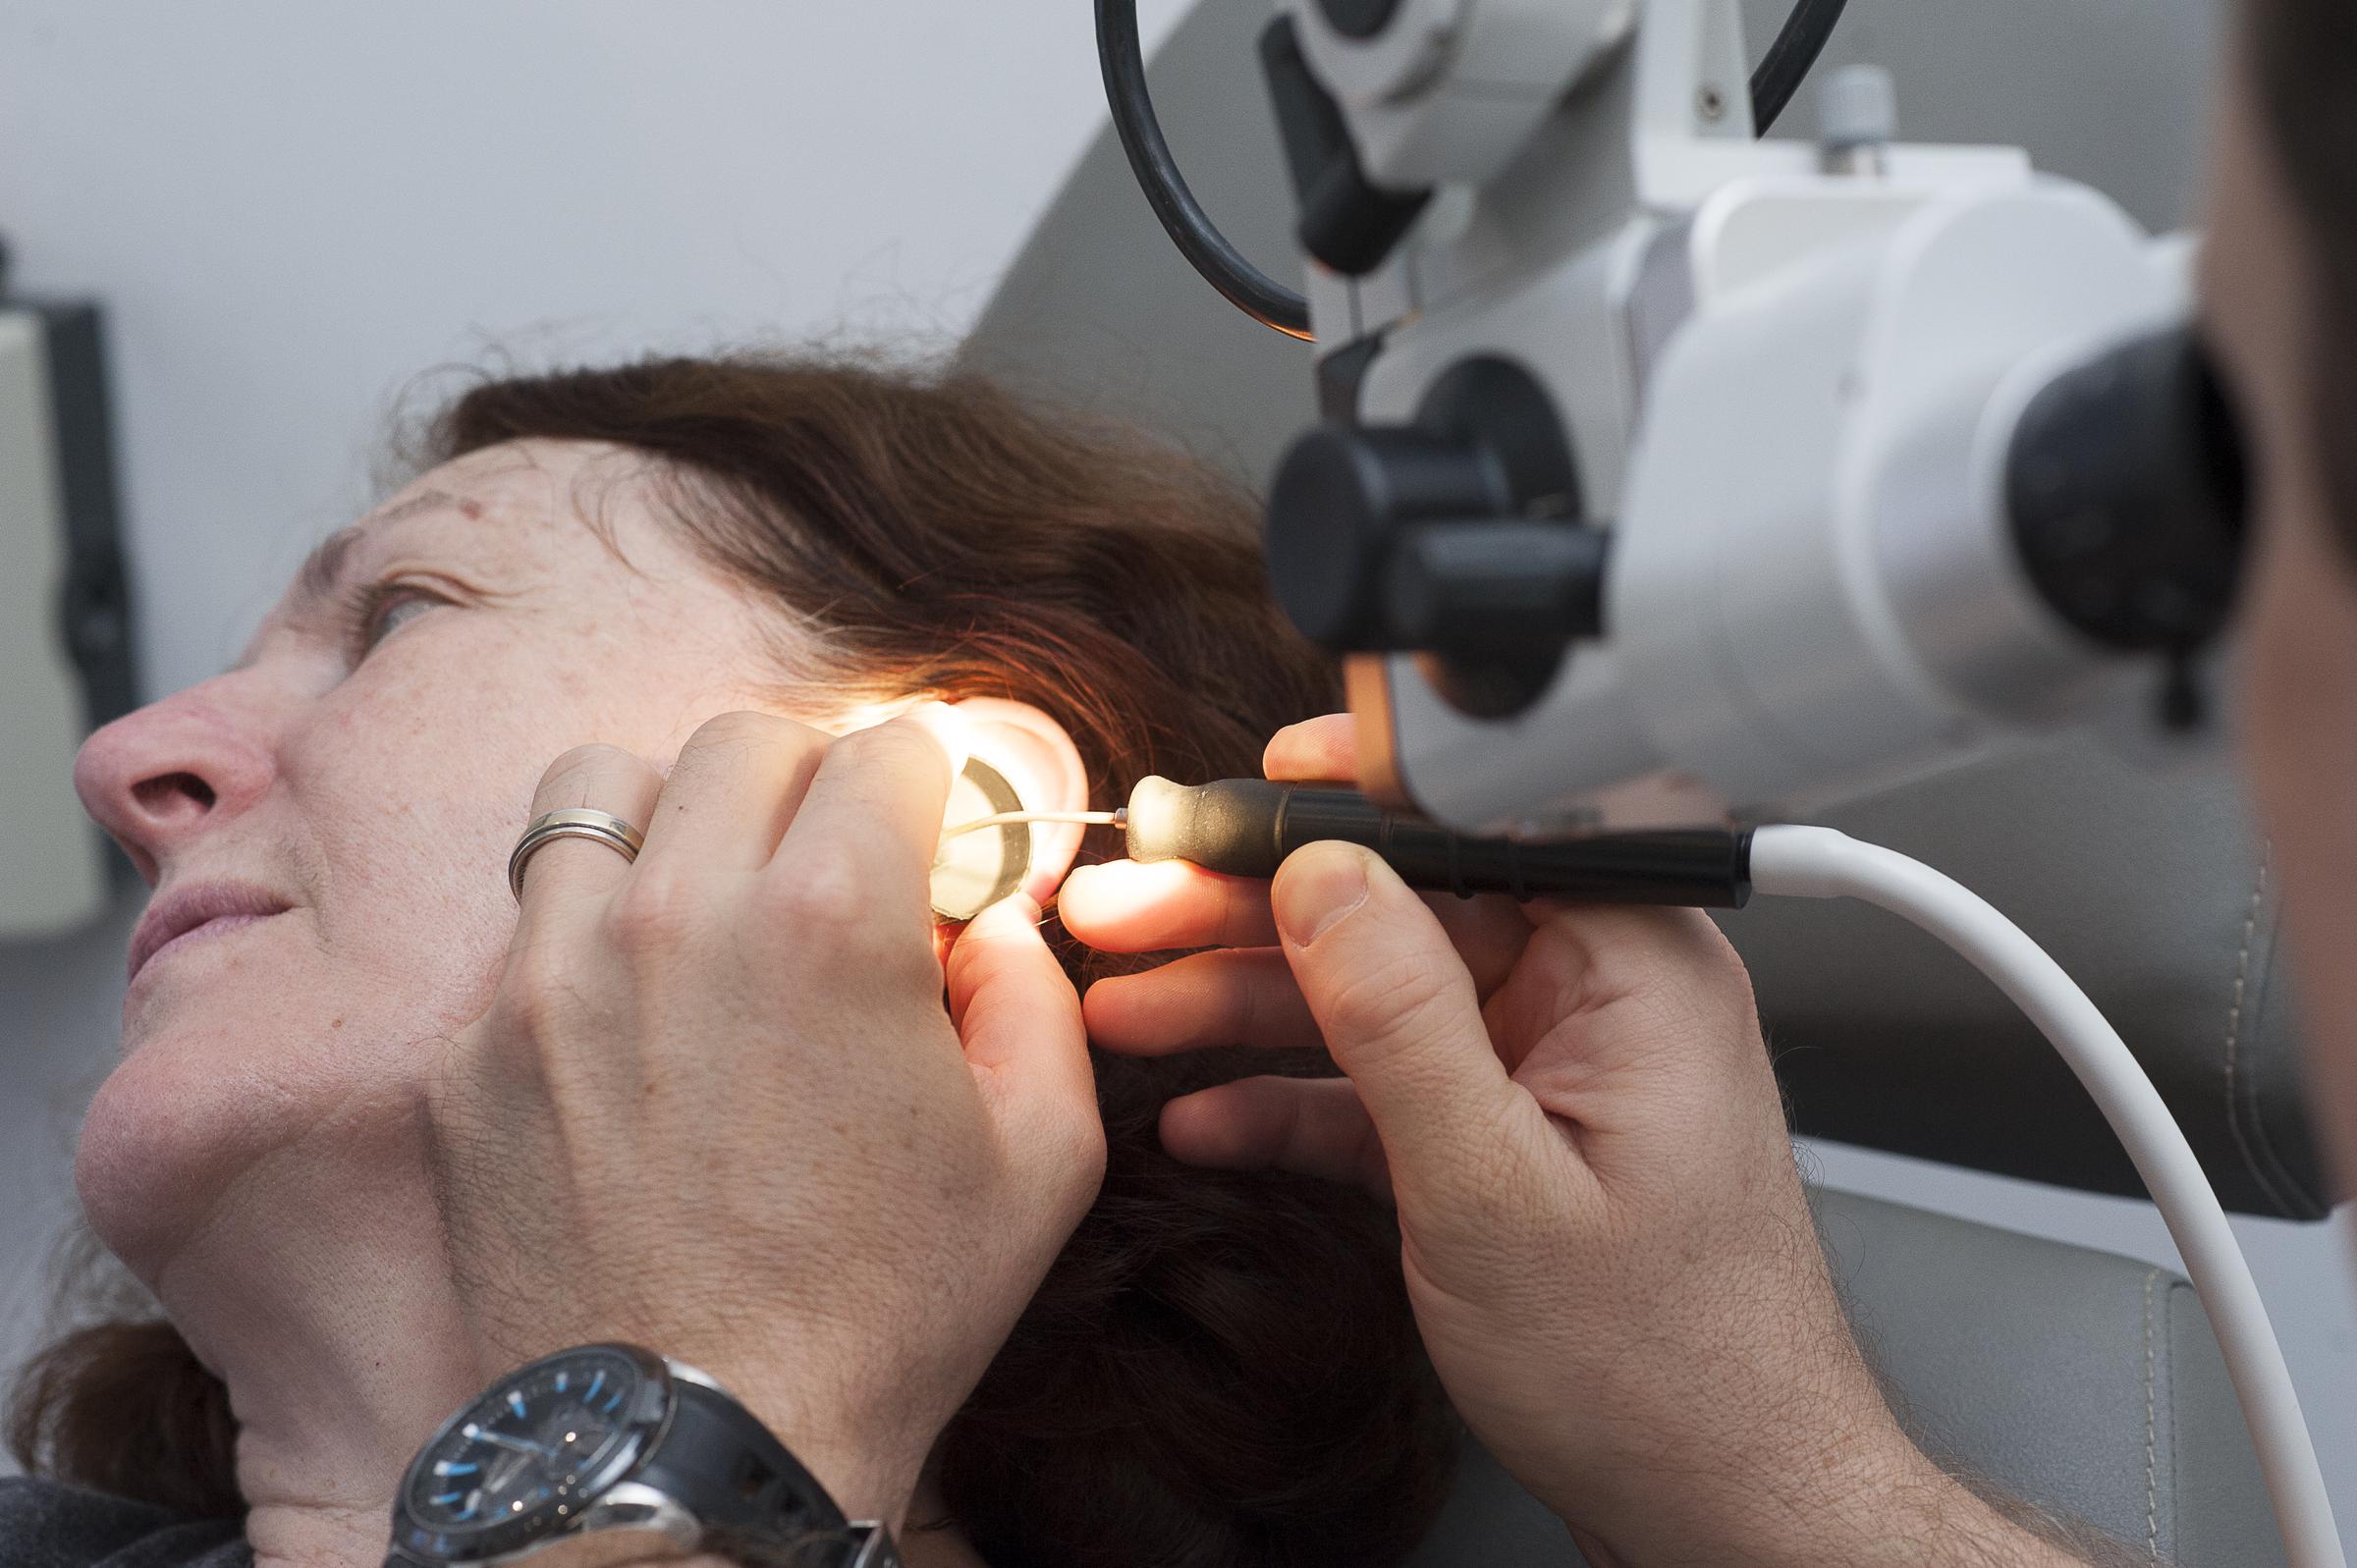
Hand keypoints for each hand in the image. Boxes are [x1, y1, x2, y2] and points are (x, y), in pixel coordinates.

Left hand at [421, 708, 1104, 1528]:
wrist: (693, 1452)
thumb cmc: (884, 1314)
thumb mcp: (1040, 1160)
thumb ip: (1035, 998)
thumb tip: (992, 923)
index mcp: (834, 917)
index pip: (887, 748)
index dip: (933, 784)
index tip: (937, 826)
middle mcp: (681, 911)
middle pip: (742, 741)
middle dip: (809, 780)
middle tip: (833, 858)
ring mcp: (555, 974)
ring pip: (597, 790)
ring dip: (671, 821)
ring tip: (704, 896)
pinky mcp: (475, 1050)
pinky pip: (525, 924)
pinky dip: (586, 933)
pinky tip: (631, 1015)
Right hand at [1059, 716, 2079, 1566]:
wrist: (1723, 1503)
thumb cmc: (1661, 1372)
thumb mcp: (1495, 1189)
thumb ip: (1403, 1023)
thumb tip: (1325, 878)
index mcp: (1633, 969)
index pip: (1463, 833)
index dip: (1322, 814)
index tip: (1208, 817)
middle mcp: (1602, 994)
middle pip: (1398, 913)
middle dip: (1247, 918)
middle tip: (1127, 913)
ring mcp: (1559, 1063)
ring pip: (1378, 998)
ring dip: (1246, 1008)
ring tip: (1128, 1007)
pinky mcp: (1522, 1130)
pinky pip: (1393, 1084)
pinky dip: (1299, 1099)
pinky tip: (1208, 1115)